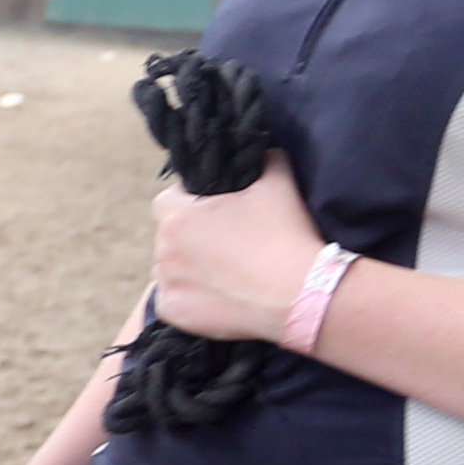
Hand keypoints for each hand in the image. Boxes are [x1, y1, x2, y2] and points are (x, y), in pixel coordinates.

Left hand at [148, 153, 326, 342]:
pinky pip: (171, 301)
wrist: (300, 294)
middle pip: (168, 236)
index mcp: (178, 217)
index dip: (190, 201)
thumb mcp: (278, 182)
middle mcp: (163, 250)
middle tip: (226, 243)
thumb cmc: (284, 234)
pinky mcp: (175, 314)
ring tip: (224, 271)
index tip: (214, 210)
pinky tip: (217, 295)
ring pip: (169, 269)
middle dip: (190, 236)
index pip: (167, 200)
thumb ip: (264, 160)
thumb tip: (263, 150)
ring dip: (187, 267)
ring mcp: (167, 285)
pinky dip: (189, 298)